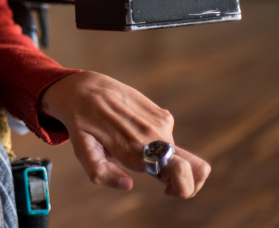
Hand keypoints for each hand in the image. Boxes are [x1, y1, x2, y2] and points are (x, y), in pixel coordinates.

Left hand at [39, 71, 210, 198]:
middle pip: (196, 166)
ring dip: (162, 158)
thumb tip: (128, 184)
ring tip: (130, 145)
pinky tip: (131, 131)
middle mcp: (154, 135)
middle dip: (185, 180)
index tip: (166, 190)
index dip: (183, 189)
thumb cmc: (82, 123)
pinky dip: (155, 142)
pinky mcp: (161, 113)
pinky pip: (167, 137)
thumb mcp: (82, 150)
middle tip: (159, 178)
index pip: (182, 171)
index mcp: (137, 149)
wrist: (84, 88)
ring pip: (178, 153)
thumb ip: (100, 172)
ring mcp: (161, 122)